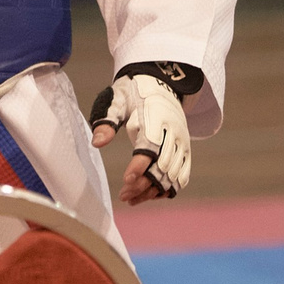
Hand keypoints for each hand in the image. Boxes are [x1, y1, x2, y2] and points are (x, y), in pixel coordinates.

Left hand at [89, 70, 192, 203]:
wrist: (162, 86)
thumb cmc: (133, 94)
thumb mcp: (117, 100)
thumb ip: (107, 120)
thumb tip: (97, 143)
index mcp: (156, 117)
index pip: (150, 147)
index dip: (139, 166)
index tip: (126, 180)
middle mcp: (174, 132)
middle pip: (162, 166)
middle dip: (143, 184)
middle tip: (123, 194)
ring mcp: (183, 143)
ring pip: (172, 175)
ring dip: (152, 190)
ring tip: (131, 198)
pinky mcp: (186, 151)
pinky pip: (182, 176)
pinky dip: (167, 189)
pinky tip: (148, 195)